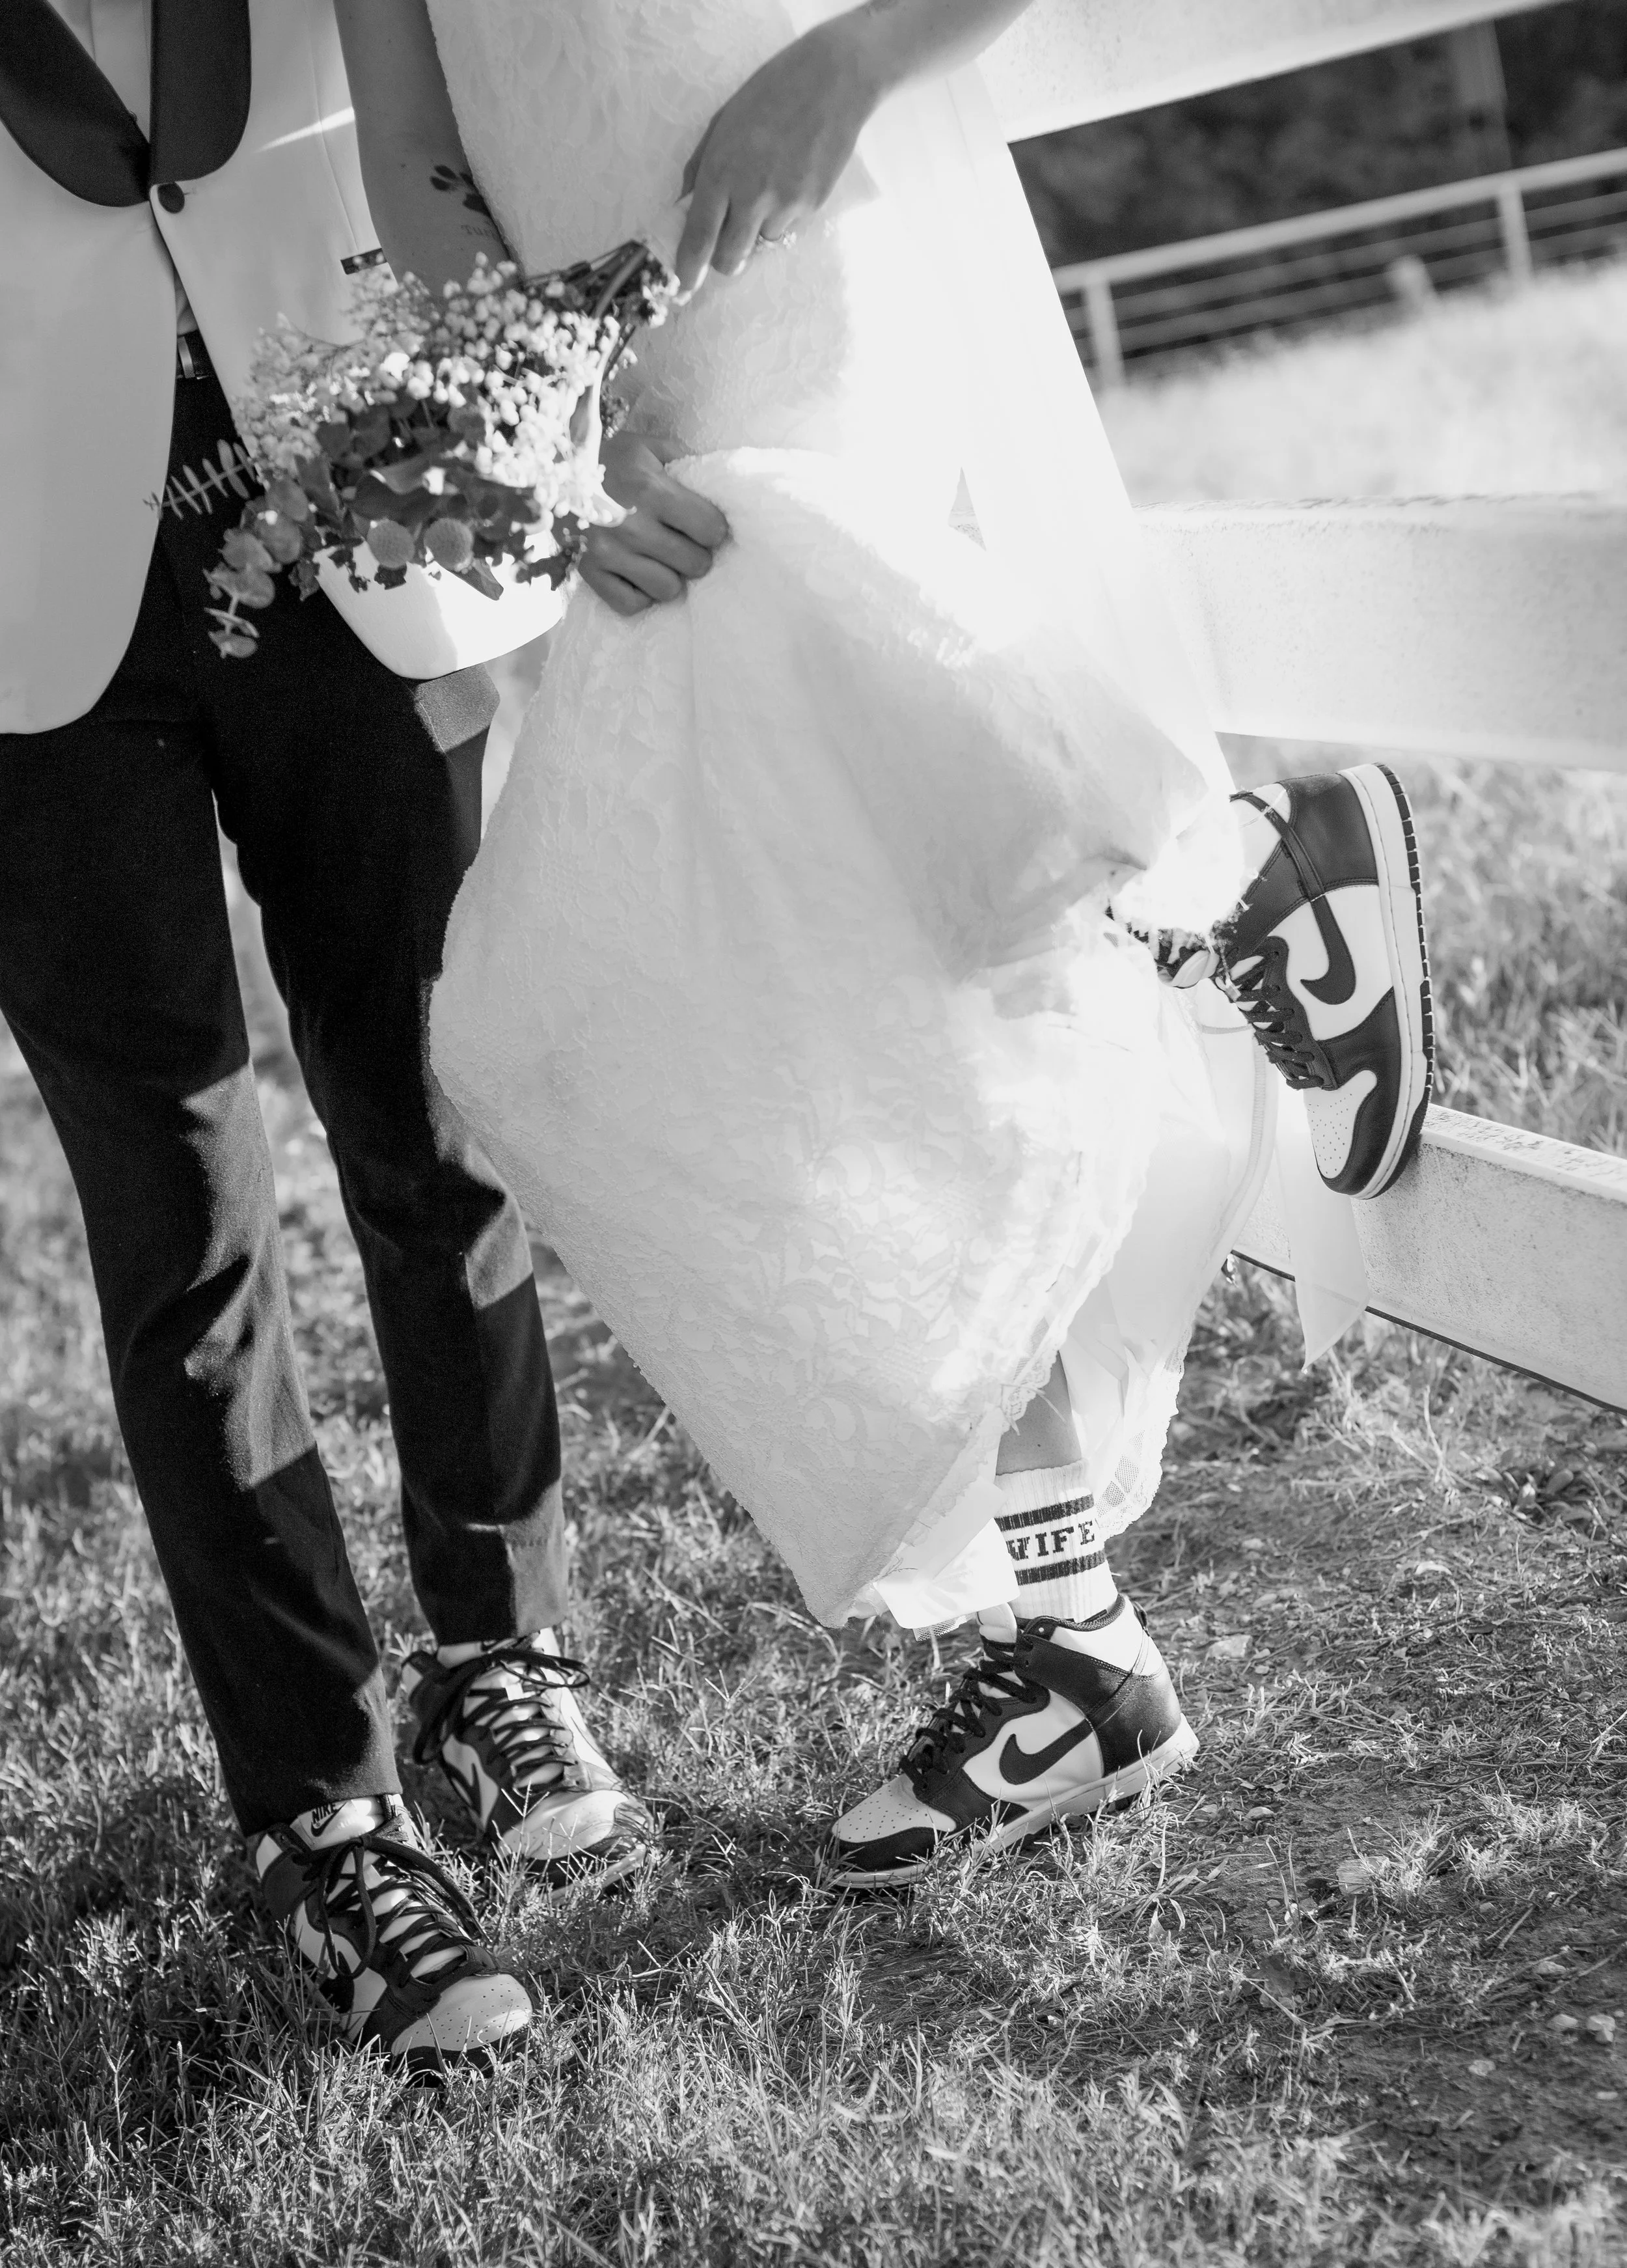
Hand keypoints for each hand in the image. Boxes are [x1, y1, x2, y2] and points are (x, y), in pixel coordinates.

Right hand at [579, 431, 729, 616]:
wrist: (549, 468)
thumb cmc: (606, 456)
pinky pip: (632, 604)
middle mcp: (630, 525)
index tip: (702, 523)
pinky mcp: (588, 572)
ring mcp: (607, 553)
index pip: (711, 529)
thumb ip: (685, 462)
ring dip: (669, 575)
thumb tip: (718, 487)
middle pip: (695, 564)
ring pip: (668, 589)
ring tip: (658, 557)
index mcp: (650, 489)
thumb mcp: (647, 446)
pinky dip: (639, 593)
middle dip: (695, 553)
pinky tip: (636, 573)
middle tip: (681, 542)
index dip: (712, 528)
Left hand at [675, 18, 883, 291]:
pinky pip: (788, 227)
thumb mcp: (722, 123)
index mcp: (722, 171)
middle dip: (724, 260)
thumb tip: (685, 208)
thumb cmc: (769, 94)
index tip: (684, 284)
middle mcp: (752, 195)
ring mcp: (786, 204)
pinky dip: (782, 214)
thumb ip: (700, 168)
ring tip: (770, 185)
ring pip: (761, 242)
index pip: (699, 237)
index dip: (689, 267)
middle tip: (725, 245)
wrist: (831, 81)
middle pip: (730, 259)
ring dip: (758, 228)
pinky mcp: (812, 206)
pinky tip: (790, 177)